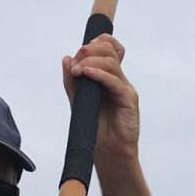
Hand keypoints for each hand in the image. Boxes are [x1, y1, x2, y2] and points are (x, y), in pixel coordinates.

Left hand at [62, 34, 139, 163]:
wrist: (108, 153)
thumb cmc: (97, 129)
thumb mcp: (79, 101)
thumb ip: (73, 81)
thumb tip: (65, 59)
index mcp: (108, 77)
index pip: (110, 48)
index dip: (97, 42)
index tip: (80, 51)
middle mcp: (118, 79)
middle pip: (109, 51)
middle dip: (90, 51)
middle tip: (75, 61)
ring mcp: (124, 88)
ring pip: (111, 63)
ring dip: (91, 62)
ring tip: (77, 70)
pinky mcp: (128, 100)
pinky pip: (115, 81)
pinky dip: (99, 74)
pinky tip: (86, 74)